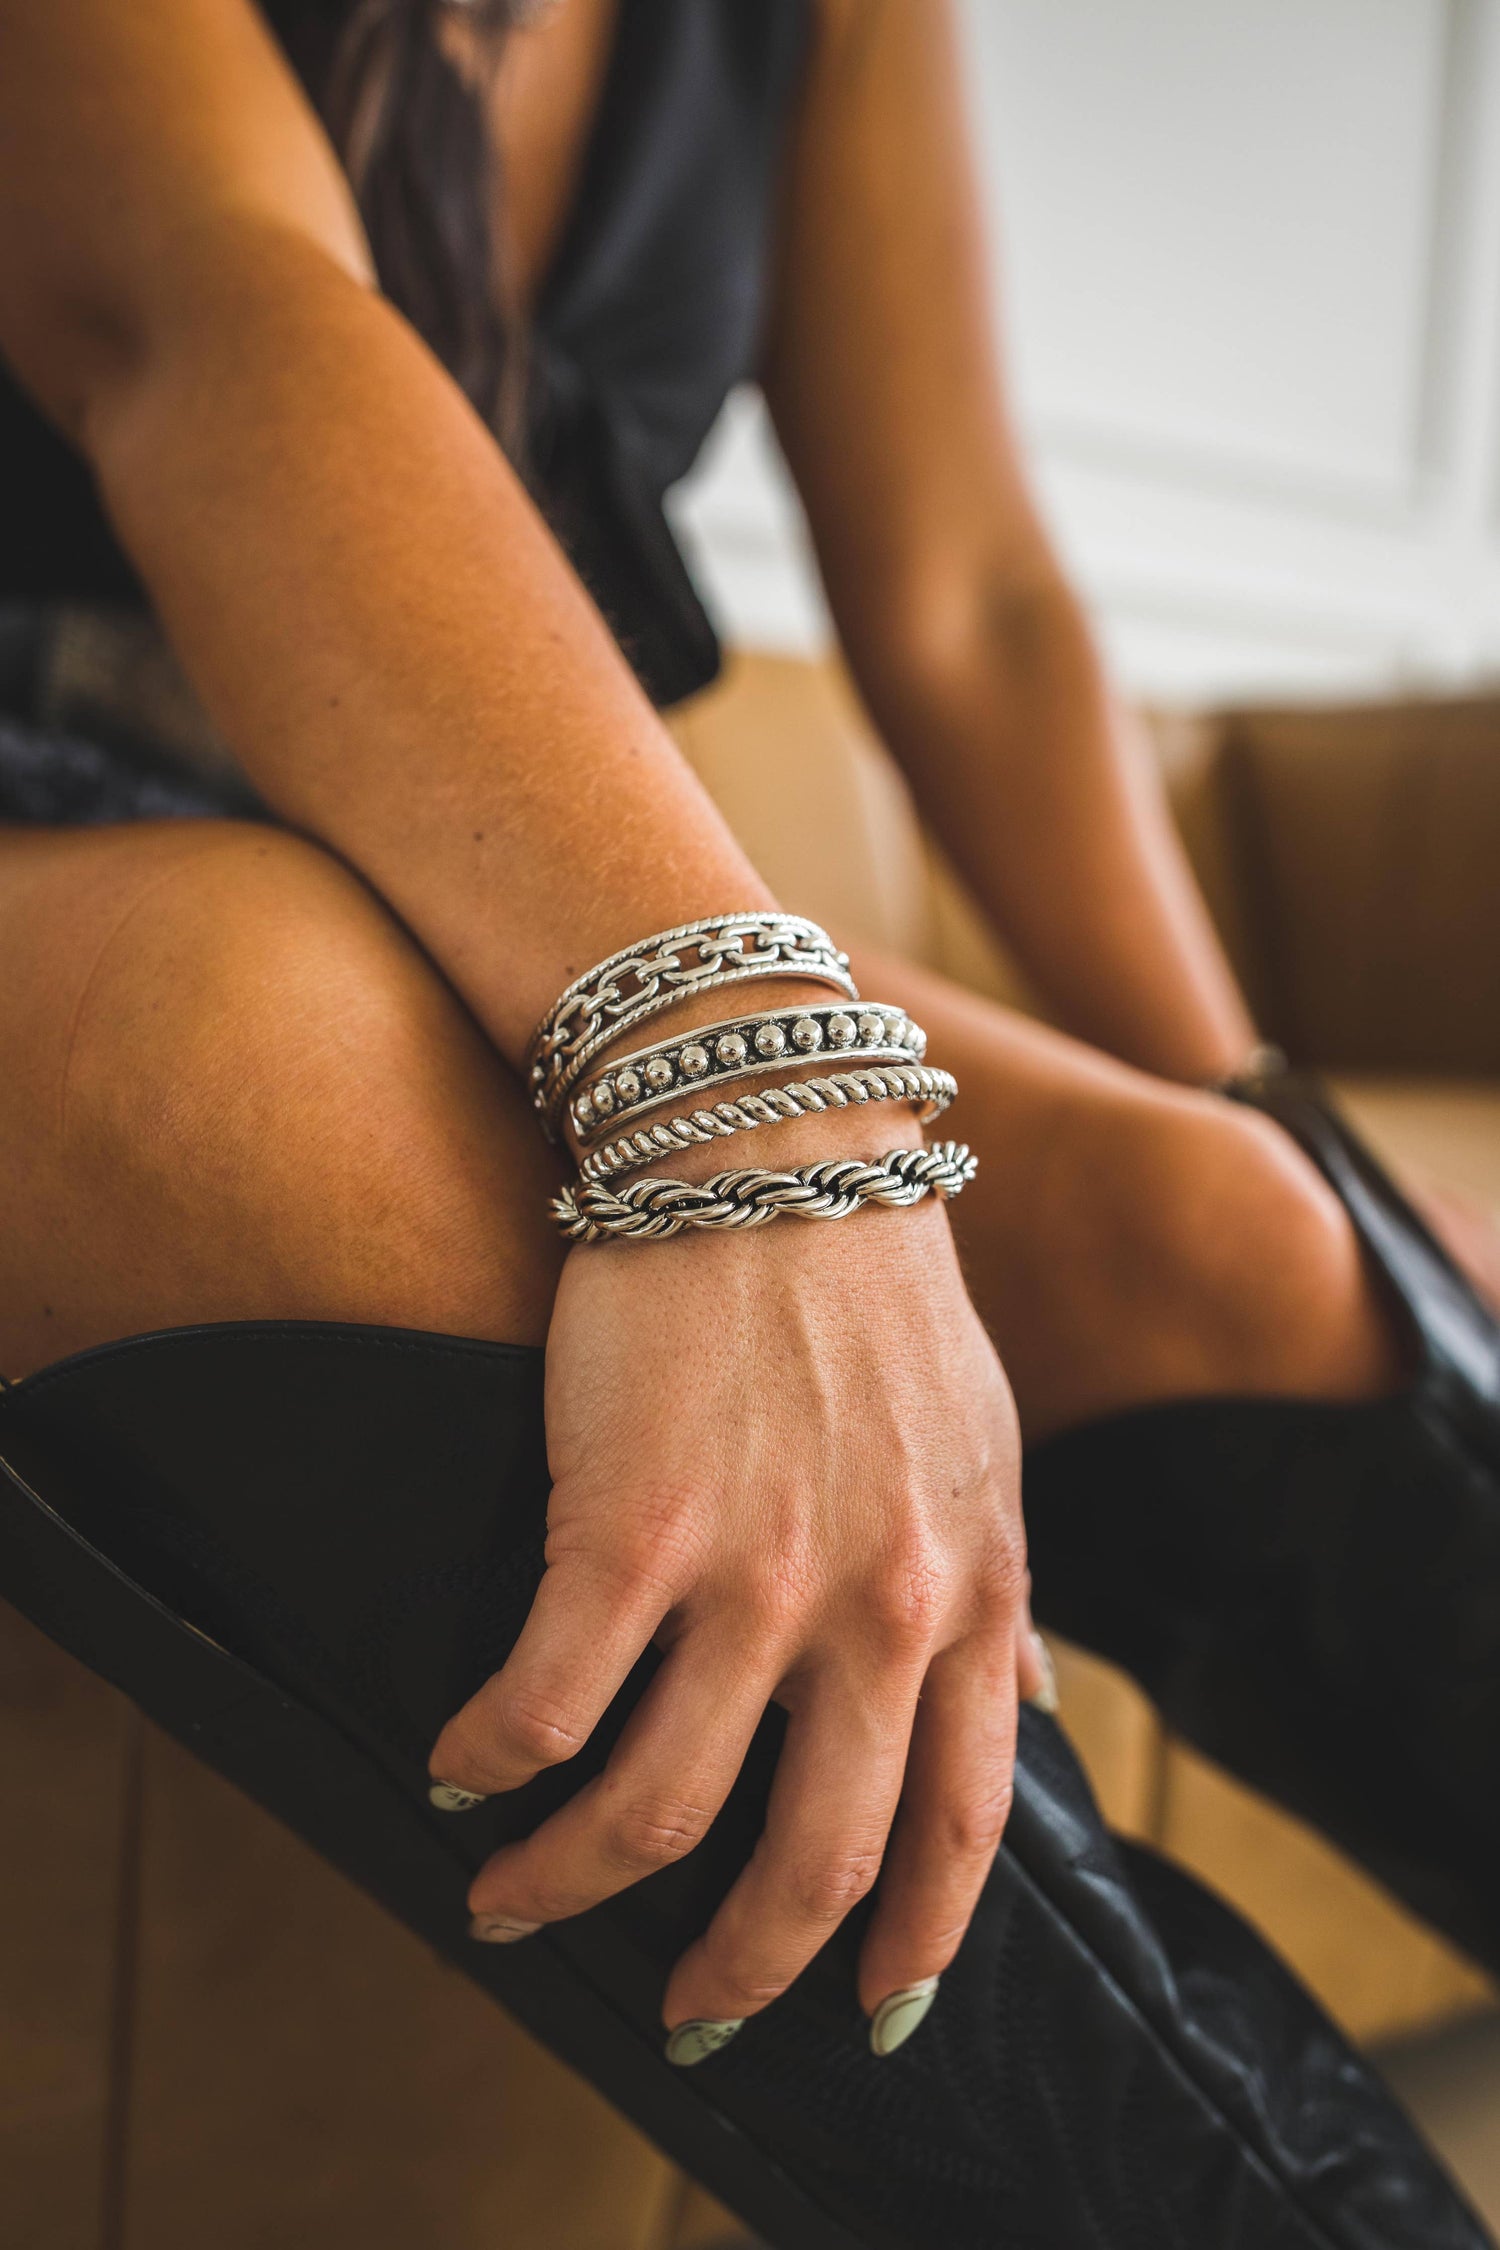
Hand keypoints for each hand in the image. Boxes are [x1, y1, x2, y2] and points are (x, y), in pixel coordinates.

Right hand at [429, 1112, 1027, 2045]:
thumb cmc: (873, 1293)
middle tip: (683, 2008)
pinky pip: (542, 1708)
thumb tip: (1028, 1710)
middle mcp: (875, 1609)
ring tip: (511, 1903)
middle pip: (809, 1860)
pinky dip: (488, 1765)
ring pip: (649, 1812)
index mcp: (973, 1593)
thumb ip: (1001, 1596)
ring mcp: (752, 1576)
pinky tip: (455, 1766)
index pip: (961, 1824)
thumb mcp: (985, 1449)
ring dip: (565, 1886)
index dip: (913, 1945)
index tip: (873, 2012)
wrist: (770, 1143)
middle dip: (740, 1968)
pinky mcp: (627, 1530)